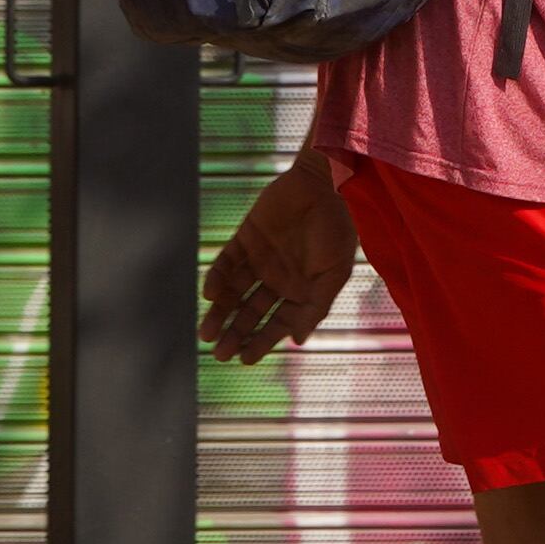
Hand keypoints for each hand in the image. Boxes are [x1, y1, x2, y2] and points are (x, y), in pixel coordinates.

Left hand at [199, 154, 357, 363]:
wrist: (326, 184)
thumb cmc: (338, 229)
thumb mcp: (335, 273)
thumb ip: (316, 307)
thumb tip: (298, 341)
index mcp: (300, 291)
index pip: (276, 324)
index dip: (261, 342)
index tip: (245, 359)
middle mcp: (277, 279)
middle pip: (251, 313)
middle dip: (235, 334)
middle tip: (218, 354)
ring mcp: (259, 260)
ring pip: (234, 293)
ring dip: (220, 313)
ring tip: (206, 334)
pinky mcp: (245, 239)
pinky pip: (226, 263)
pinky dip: (217, 279)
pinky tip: (211, 295)